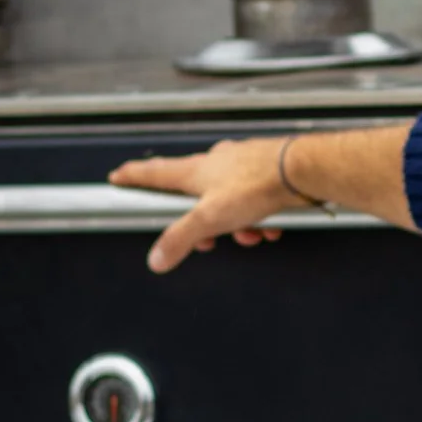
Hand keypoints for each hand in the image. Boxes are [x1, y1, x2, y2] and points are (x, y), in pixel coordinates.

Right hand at [108, 137, 300, 273]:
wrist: (301, 170)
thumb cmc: (257, 184)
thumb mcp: (211, 218)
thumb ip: (182, 238)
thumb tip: (158, 257)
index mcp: (194, 170)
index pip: (154, 173)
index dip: (134, 177)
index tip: (119, 177)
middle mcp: (215, 163)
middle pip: (194, 196)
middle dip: (203, 223)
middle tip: (209, 239)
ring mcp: (240, 165)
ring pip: (227, 201)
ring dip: (236, 224)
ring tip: (251, 234)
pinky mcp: (264, 172)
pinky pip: (252, 200)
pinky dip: (258, 217)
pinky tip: (269, 226)